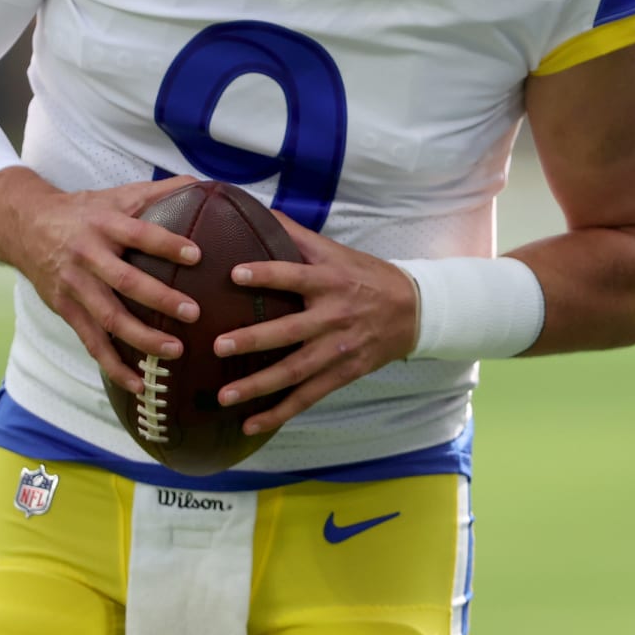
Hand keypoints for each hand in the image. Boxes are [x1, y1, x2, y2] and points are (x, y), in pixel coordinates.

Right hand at [0, 168, 202, 393]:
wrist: (24, 225)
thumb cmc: (84, 210)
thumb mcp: (116, 194)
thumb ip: (160, 191)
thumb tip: (205, 182)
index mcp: (105, 224)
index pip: (139, 234)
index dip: (166, 244)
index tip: (197, 255)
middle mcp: (88, 255)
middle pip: (125, 281)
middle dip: (160, 299)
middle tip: (193, 313)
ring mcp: (74, 286)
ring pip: (109, 318)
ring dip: (142, 338)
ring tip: (176, 352)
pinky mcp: (65, 310)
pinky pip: (92, 342)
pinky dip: (114, 365)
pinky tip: (138, 384)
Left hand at [213, 214, 419, 435]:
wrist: (415, 310)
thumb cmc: (368, 276)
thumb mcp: (338, 252)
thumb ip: (297, 236)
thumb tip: (259, 211)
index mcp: (331, 281)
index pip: (295, 276)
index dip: (267, 274)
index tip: (235, 274)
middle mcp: (333, 316)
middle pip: (289, 331)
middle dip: (254, 340)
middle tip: (218, 346)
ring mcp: (338, 349)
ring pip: (295, 371)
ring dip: (259, 385)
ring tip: (224, 396)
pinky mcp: (343, 373)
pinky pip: (308, 396)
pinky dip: (280, 412)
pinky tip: (251, 423)